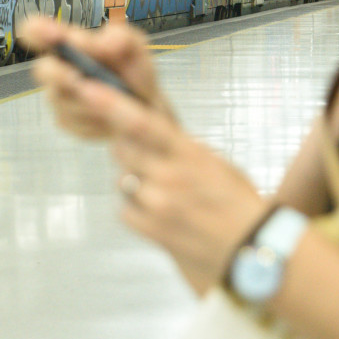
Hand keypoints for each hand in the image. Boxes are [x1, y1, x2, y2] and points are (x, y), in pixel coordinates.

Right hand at [17, 16, 172, 137]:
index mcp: (69, 42)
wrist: (143, 108)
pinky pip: (72, 121)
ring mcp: (58, 95)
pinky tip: (108, 117)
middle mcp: (57, 66)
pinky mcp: (64, 120)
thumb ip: (119, 38)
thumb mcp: (135, 49)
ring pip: (61, 100)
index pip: (37, 30)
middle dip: (60, 76)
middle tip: (78, 79)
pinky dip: (93, 119)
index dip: (37, 31)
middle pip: (43, 70)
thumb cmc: (134, 72)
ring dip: (87, 101)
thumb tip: (98, 40)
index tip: (53, 36)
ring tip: (113, 100)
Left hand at [18, 14, 270, 290]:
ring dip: (135, 179)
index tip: (88, 88)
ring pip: (123, 178)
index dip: (111, 104)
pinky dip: (136, 208)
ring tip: (165, 191)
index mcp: (189, 153)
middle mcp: (169, 176)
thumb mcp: (215, 163)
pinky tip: (160, 212)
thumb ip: (181, 147)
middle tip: (148, 156)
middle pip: (122, 149)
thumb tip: (151, 132)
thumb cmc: (238, 202)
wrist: (251, 249)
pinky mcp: (150, 229)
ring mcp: (157, 204)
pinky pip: (126, 209)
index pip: (142, 123)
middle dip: (127, 148)